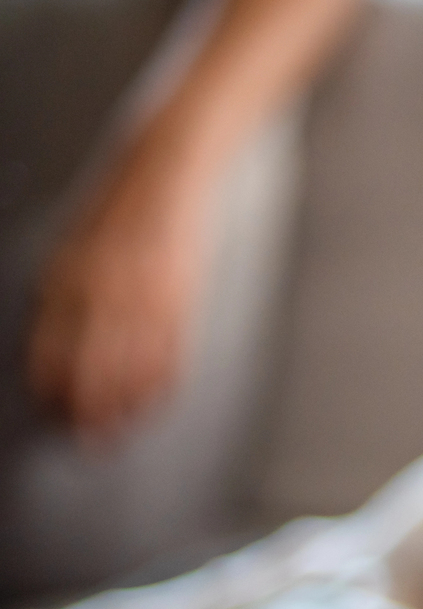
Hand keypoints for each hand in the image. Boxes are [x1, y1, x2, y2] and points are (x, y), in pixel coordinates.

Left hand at [26, 158, 206, 446]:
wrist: (171, 167)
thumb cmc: (123, 200)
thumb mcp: (78, 238)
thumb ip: (68, 285)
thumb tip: (58, 335)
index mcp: (72, 273)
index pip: (54, 345)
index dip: (53, 383)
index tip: (53, 409)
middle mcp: (107, 288)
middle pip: (95, 366)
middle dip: (92, 408)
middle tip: (89, 442)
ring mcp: (149, 293)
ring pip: (135, 366)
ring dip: (128, 405)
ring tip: (122, 433)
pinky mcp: (183, 295)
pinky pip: (173, 350)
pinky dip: (164, 381)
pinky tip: (158, 400)